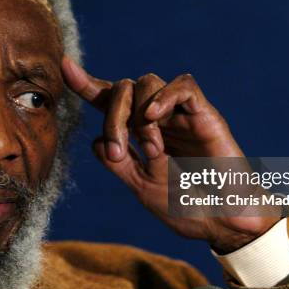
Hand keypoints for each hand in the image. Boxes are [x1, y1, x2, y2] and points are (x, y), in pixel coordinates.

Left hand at [61, 56, 280, 252]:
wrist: (224, 221)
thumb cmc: (187, 207)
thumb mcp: (142, 187)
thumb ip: (119, 164)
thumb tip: (95, 141)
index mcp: (141, 134)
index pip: (110, 102)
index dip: (87, 84)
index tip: (64, 66)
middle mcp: (159, 119)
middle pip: (124, 88)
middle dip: (112, 116)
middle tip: (118, 150)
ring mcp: (181, 115)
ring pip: (148, 82)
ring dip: (139, 115)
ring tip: (153, 150)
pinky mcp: (204, 115)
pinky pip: (183, 86)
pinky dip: (165, 96)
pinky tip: (156, 117)